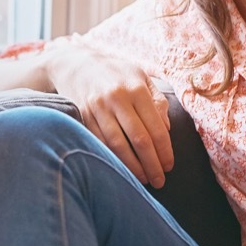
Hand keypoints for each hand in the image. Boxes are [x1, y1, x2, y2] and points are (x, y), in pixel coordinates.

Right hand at [46, 39, 173, 186]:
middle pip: (139, 139)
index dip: (164, 151)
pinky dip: (111, 158)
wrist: (76, 64)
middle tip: (159, 181)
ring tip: (142, 180)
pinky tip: (120, 168)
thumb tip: (167, 130)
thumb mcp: (141, 78)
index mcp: (137, 89)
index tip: (169, 166)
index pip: (156, 127)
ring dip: (132, 167)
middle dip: (151, 164)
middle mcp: (117, 98)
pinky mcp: (83, 116)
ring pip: (117, 145)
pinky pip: (99, 143)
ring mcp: (97, 108)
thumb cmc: (116, 73)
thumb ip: (157, 101)